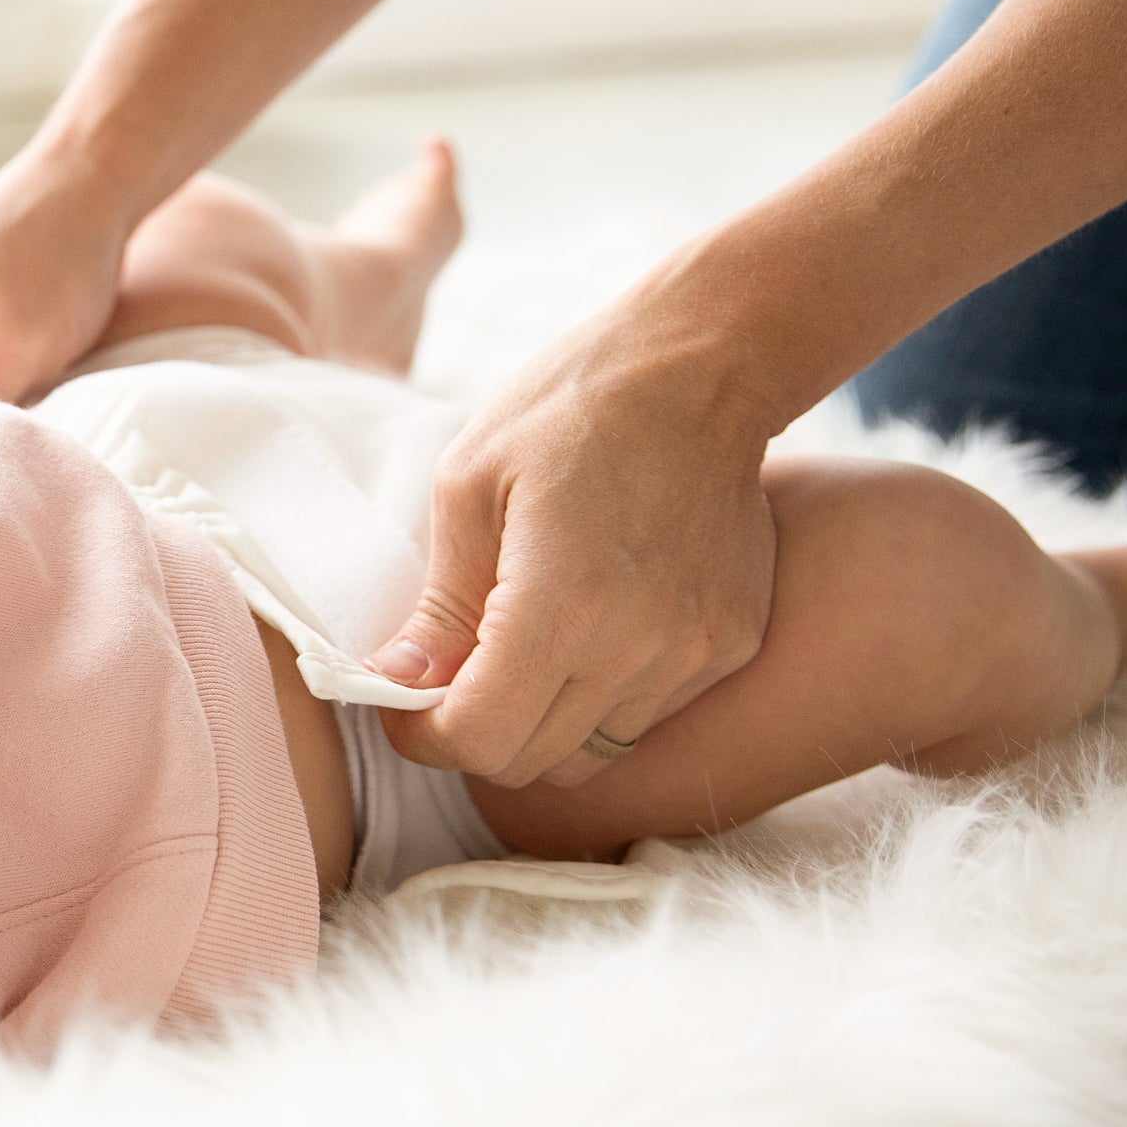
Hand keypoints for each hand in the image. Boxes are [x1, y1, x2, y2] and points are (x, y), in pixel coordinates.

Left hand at [366, 301, 780, 787]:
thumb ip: (437, 607)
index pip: (480, 741)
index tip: (403, 703)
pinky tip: (586, 630)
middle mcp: (639, 649)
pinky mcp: (731, 642)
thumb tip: (395, 683)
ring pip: (591, 751)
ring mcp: (695, 652)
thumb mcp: (469, 489)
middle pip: (531, 761)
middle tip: (447, 679)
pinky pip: (646, 714)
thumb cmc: (570, 408)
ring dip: (538, 722)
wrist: (704, 365)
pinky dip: (599, 698)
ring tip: (516, 650)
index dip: (424, 737)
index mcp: (563, 610)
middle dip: (473, 735)